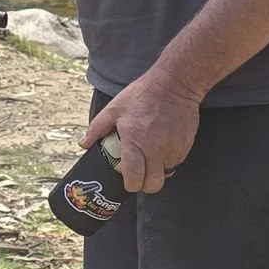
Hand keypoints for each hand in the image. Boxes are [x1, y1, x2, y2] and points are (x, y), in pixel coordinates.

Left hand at [82, 71, 200, 194]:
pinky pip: (175, 162)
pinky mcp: (185, 146)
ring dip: (157, 170)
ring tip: (150, 155)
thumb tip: (83, 144)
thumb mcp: (114, 108)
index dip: (131, 184)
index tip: (128, 180)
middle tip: (140, 174)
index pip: (134, 178)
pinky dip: (168, 159)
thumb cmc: (142, 95)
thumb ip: (97, 128)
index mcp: (135, 142)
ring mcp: (172, 149)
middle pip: (153, 185)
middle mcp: (155, 149)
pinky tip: (162, 144)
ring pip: (165, 174)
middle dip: (145, 184)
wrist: (174, 84)